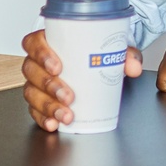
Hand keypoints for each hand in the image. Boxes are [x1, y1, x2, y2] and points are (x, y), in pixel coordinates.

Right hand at [21, 29, 142, 131]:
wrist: (96, 63)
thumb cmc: (94, 51)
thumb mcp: (111, 48)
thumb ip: (125, 54)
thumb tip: (134, 67)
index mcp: (49, 41)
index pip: (34, 43)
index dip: (41, 54)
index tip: (57, 66)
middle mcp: (38, 61)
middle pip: (32, 71)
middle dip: (49, 86)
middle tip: (69, 96)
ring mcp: (36, 81)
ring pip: (32, 93)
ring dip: (48, 106)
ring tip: (66, 115)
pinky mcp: (39, 99)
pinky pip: (34, 110)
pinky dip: (43, 118)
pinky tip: (54, 123)